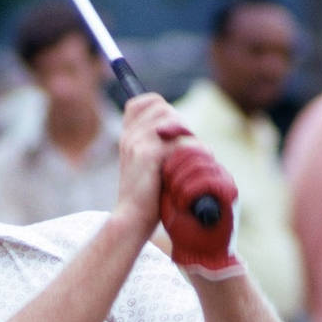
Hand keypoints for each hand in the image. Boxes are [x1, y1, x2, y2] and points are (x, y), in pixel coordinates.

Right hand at [114, 94, 193, 236]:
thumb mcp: (147, 166)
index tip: (170, 133)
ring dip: (186, 138)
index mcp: (129, 136)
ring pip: (173, 121)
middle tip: (182, 151)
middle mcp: (131, 135)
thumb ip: (157, 145)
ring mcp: (138, 143)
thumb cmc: (145, 198)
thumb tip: (181, 132)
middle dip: (179, 126)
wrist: (132, 220)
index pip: (146, 102)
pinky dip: (191, 154)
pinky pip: (181, 142)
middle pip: (163, 107)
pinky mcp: (148, 155)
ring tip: (184, 160)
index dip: (162, 110)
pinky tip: (186, 171)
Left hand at [159, 143, 240, 276]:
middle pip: (194, 149)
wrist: (198, 252)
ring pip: (201, 162)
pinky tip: (182, 203)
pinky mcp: (230, 193)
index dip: (173, 143)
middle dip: (175, 165)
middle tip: (166, 184)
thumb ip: (165, 173)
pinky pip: (210, 180)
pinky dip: (191, 190)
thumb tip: (152, 149)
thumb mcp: (168, 194)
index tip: (157, 151)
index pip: (187, 143)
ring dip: (181, 179)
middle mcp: (214, 169)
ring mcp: (224, 179)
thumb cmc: (181, 225)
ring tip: (175, 198)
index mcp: (200, 167)